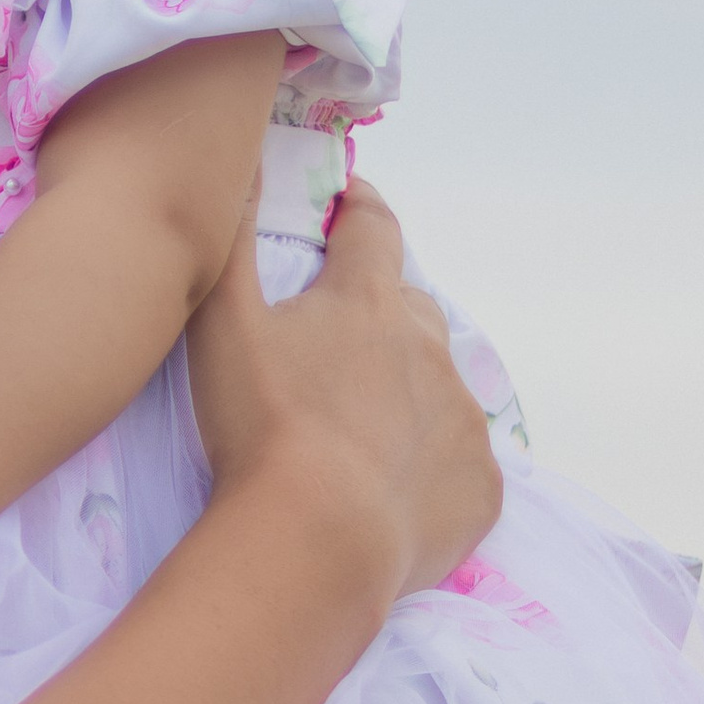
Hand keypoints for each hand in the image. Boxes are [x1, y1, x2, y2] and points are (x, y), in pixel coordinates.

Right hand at [186, 177, 497, 609]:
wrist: (320, 542)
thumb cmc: (262, 425)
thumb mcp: (222, 322)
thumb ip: (231, 237)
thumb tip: (244, 160)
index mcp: (367, 301)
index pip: (371, 227)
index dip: (358, 209)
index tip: (349, 203)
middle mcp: (429, 347)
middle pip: (410, 309)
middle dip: (380, 314)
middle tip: (336, 348)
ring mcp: (463, 420)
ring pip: (438, 389)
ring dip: (405, 397)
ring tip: (355, 437)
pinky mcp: (481, 487)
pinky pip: (459, 466)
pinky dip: (429, 469)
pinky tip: (389, 495)